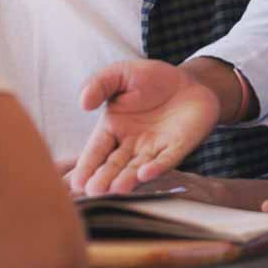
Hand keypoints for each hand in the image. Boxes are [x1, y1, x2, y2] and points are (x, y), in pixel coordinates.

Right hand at [72, 59, 222, 195]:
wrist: (190, 80)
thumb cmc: (152, 79)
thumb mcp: (121, 74)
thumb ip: (100, 84)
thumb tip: (83, 103)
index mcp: (113, 128)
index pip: (96, 150)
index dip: (87, 166)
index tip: (77, 183)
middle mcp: (132, 144)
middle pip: (114, 165)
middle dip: (104, 179)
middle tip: (94, 193)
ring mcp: (155, 148)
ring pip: (137, 167)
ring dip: (127, 179)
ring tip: (116, 190)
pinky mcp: (178, 148)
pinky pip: (166, 159)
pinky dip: (157, 167)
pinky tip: (145, 174)